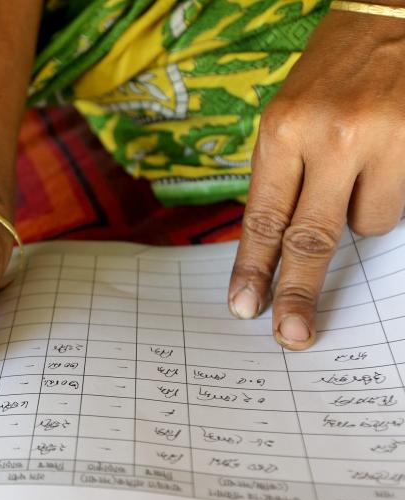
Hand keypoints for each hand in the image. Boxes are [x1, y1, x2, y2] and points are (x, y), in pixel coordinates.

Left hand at [228, 10, 404, 348]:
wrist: (390, 18)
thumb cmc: (332, 73)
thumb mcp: (288, 117)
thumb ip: (280, 177)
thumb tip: (273, 248)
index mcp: (280, 130)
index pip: (262, 217)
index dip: (253, 268)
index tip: (244, 306)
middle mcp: (325, 136)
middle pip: (308, 238)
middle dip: (297, 290)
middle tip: (290, 333)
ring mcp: (377, 140)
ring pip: (362, 225)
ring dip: (357, 213)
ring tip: (359, 167)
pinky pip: (394, 205)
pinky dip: (385, 197)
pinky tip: (384, 162)